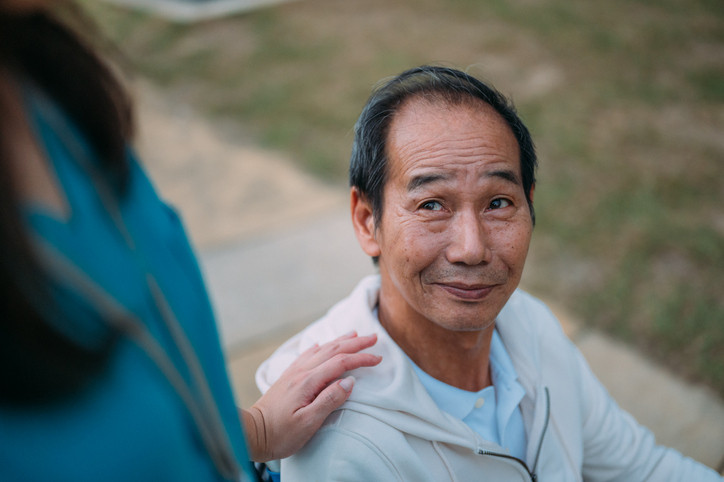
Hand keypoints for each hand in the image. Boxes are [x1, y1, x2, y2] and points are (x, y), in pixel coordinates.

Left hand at [242, 332, 380, 461]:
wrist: (252, 433)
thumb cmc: (280, 433)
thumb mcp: (308, 423)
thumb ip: (329, 400)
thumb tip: (350, 382)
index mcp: (308, 381)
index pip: (341, 363)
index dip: (361, 359)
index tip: (378, 358)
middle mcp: (301, 372)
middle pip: (333, 350)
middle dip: (355, 343)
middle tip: (373, 338)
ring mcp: (293, 373)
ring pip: (321, 350)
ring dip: (340, 341)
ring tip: (354, 334)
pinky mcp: (287, 378)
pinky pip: (307, 355)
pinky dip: (319, 347)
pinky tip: (320, 345)